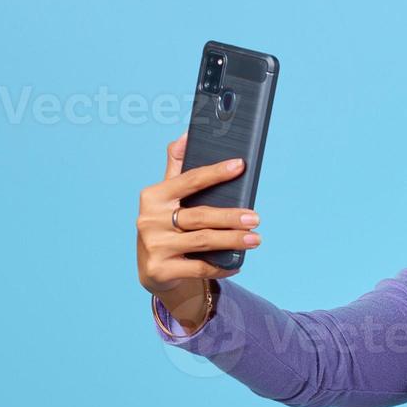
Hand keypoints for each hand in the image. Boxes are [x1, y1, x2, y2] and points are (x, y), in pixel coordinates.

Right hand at [136, 133, 261, 328]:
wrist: (152, 269)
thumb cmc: (165, 226)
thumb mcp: (166, 197)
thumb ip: (176, 168)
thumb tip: (187, 136)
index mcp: (153, 196)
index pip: (189, 180)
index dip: (215, 172)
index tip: (240, 165)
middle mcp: (150, 220)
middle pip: (200, 216)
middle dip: (231, 216)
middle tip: (256, 217)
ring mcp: (155, 246)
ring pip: (203, 241)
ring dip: (233, 240)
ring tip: (256, 239)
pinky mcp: (161, 270)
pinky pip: (200, 268)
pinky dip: (222, 265)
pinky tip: (239, 261)